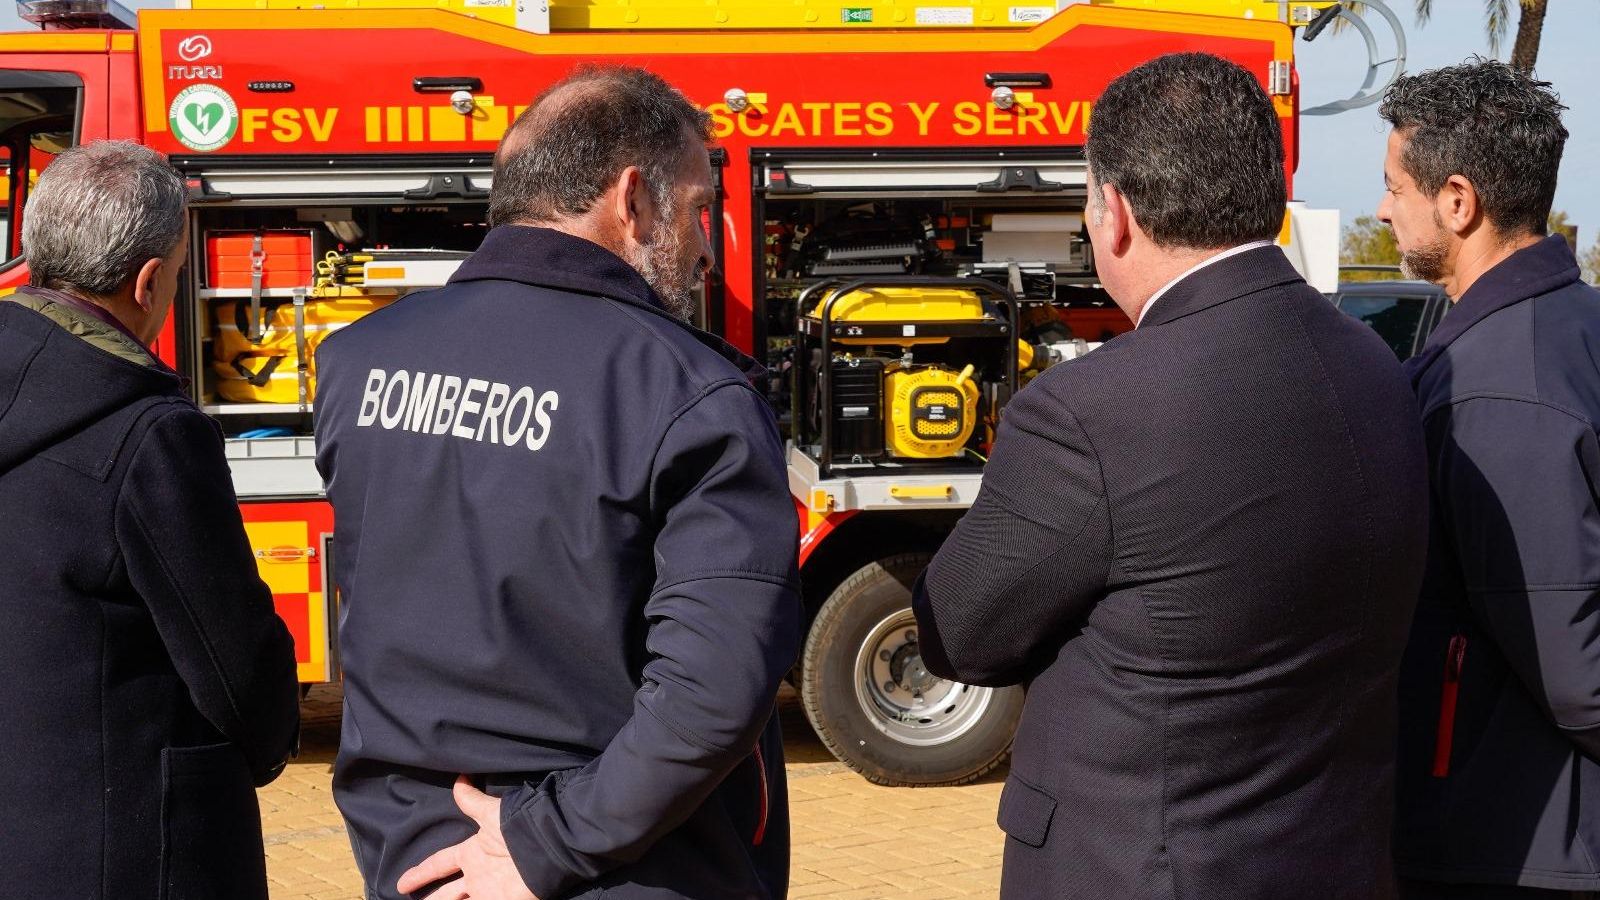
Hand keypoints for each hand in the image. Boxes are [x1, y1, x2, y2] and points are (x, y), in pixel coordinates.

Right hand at [397, 776, 538, 899]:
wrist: (546, 846)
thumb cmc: (518, 828)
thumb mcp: (491, 813)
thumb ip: (473, 801)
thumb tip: (460, 778)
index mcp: (472, 853)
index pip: (439, 864)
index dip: (421, 872)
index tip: (402, 882)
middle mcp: (477, 874)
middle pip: (446, 892)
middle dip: (430, 898)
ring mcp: (488, 891)